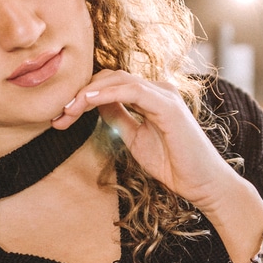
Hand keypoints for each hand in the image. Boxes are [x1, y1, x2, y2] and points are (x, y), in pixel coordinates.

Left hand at [52, 70, 241, 212]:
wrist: (203, 184)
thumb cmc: (174, 164)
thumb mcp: (135, 139)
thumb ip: (118, 118)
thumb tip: (95, 104)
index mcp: (151, 96)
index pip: (112, 84)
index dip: (84, 95)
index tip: (62, 115)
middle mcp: (159, 90)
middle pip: (111, 77)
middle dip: (81, 93)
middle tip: (59, 114)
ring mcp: (165, 95)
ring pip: (119, 79)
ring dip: (89, 92)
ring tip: (68, 108)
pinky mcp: (169, 106)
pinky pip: (133, 91)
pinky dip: (108, 93)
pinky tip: (88, 101)